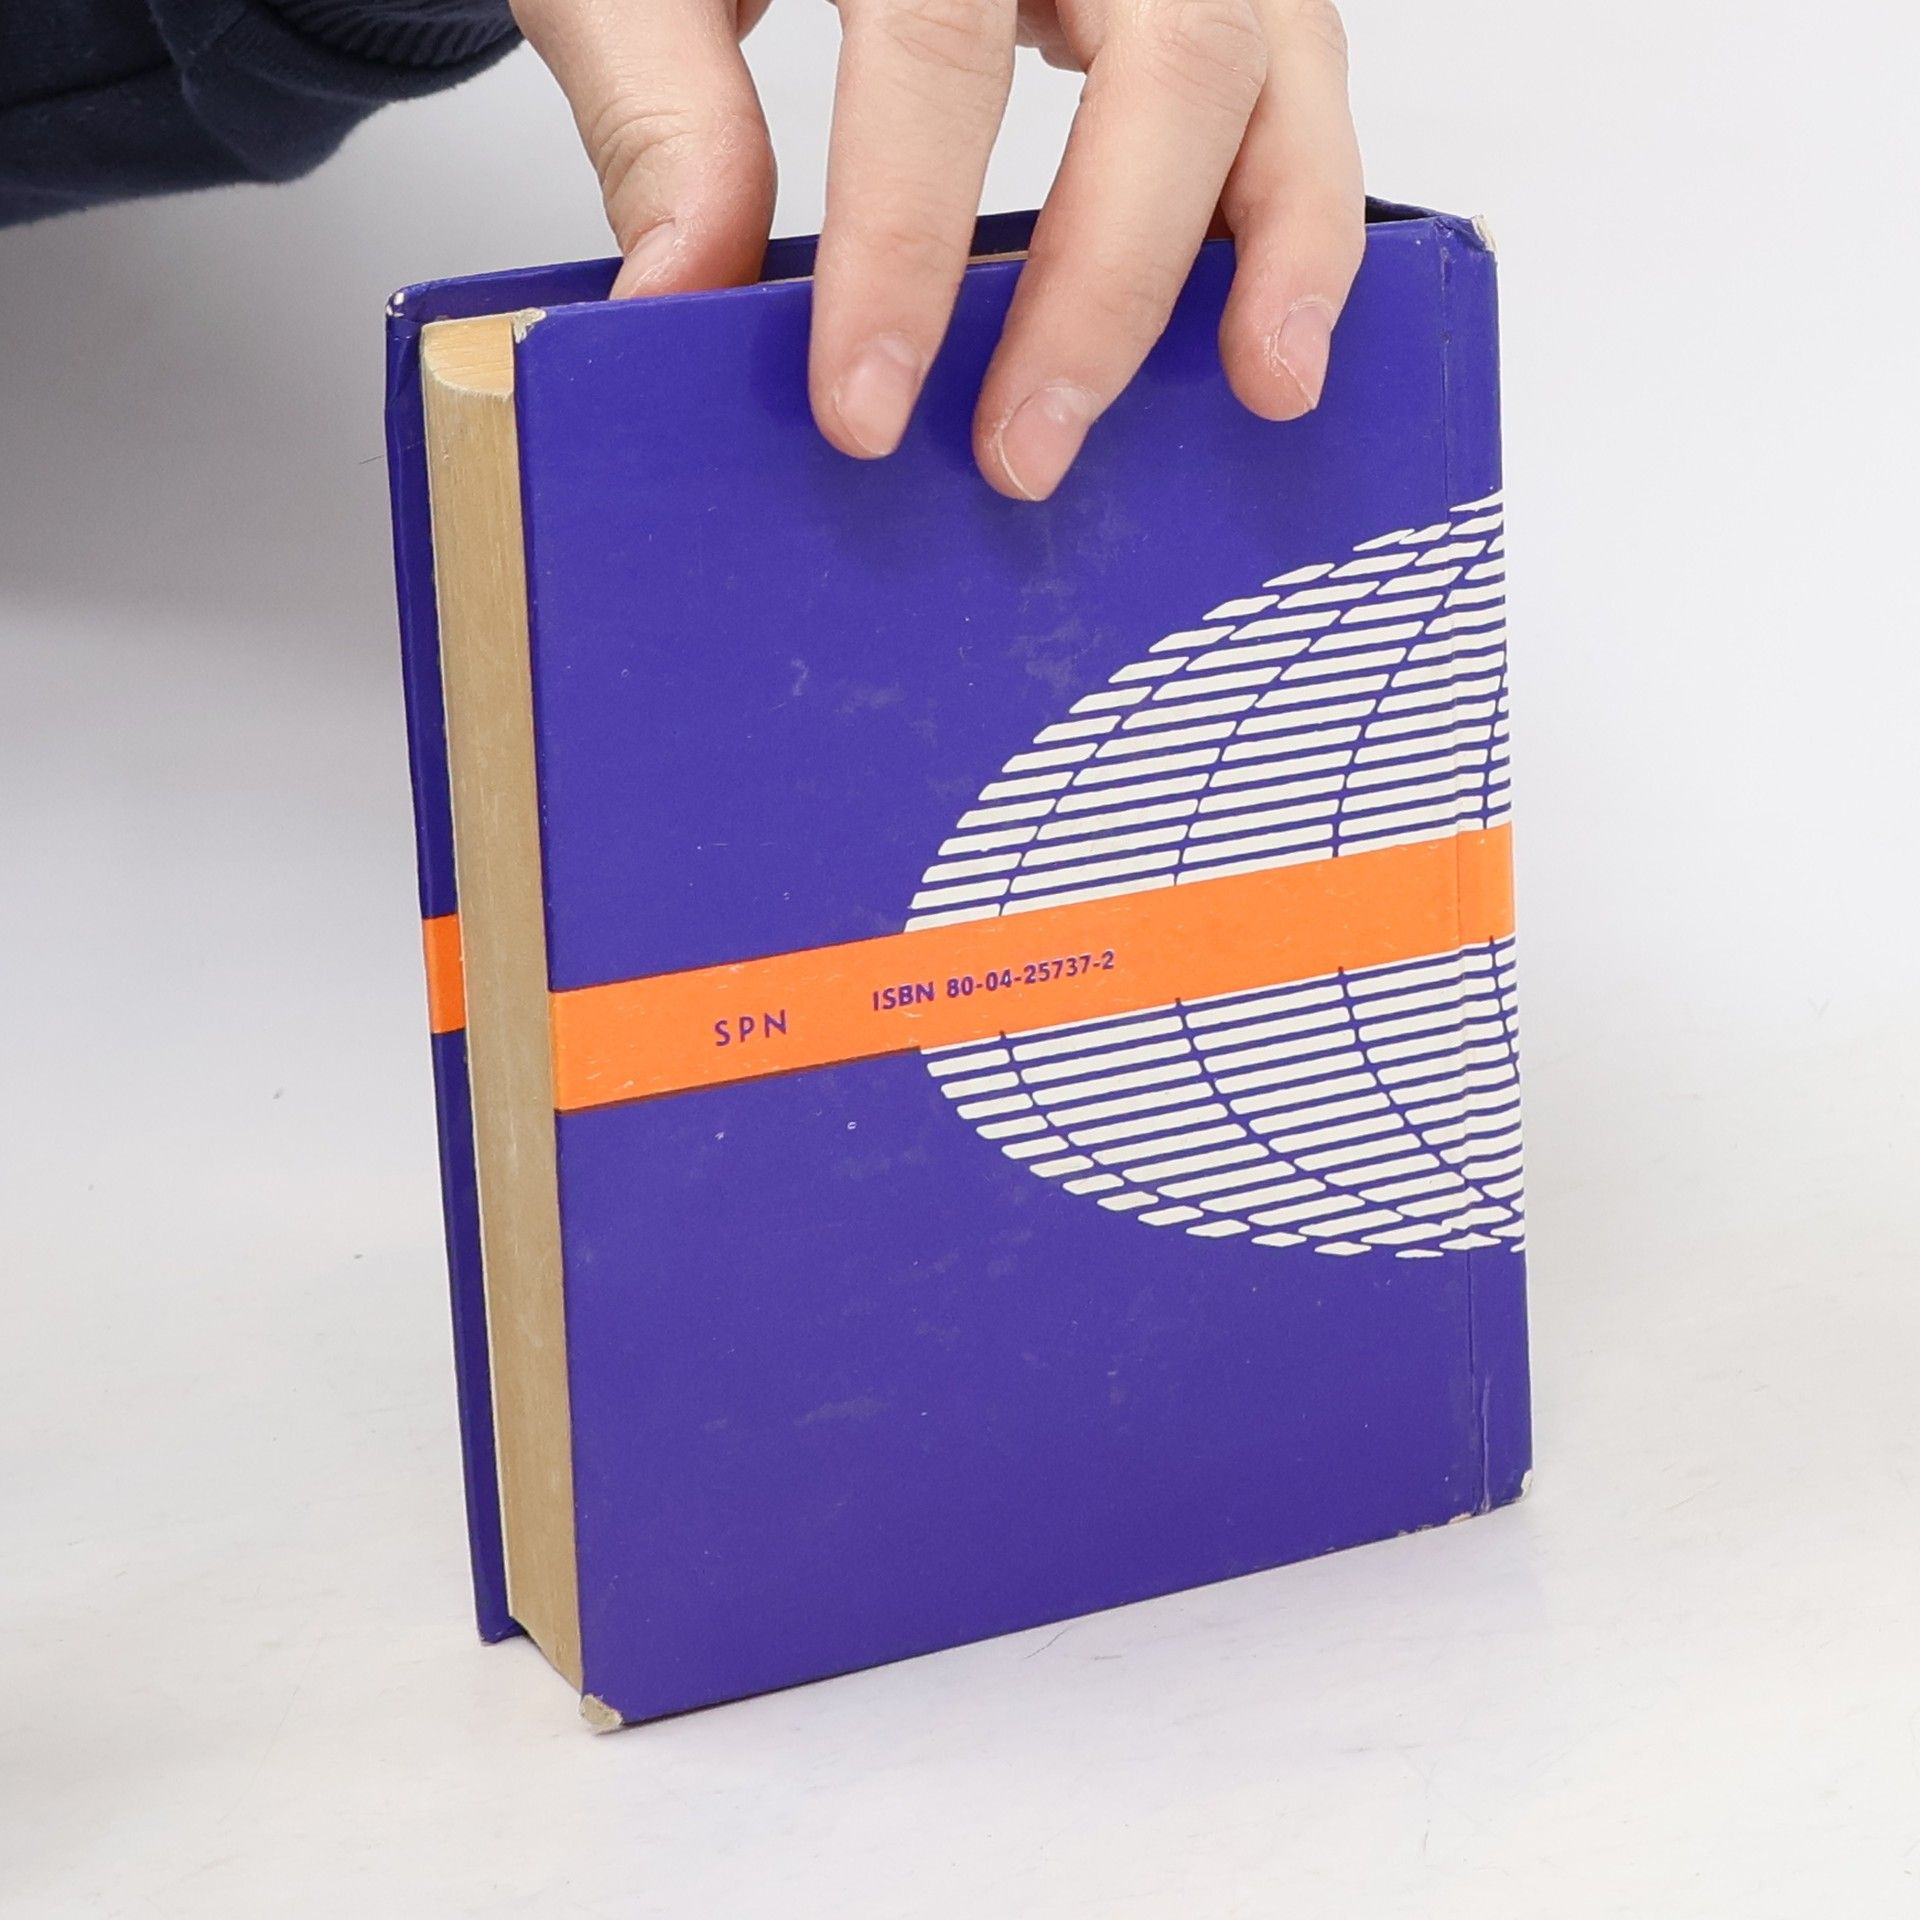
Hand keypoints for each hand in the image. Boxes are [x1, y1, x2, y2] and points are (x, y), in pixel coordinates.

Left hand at [509, 0, 1362, 500]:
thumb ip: (668, 108)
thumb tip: (682, 298)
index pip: (936, 52)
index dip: (902, 244)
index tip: (861, 405)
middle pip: (1165, 61)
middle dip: (1103, 285)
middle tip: (1024, 452)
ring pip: (1273, 61)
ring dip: (1276, 245)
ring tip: (1263, 388)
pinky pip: (1300, 78)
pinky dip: (1302, 207)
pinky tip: (1279, 324)